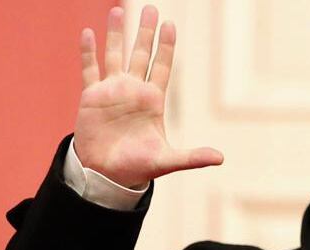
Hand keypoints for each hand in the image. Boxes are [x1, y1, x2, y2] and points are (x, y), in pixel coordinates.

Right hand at [73, 5, 221, 188]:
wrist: (107, 174)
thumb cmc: (138, 167)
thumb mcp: (167, 161)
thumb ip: (192, 157)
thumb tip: (220, 158)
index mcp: (153, 101)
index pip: (162, 67)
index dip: (166, 47)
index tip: (171, 25)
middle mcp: (133, 91)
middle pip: (141, 54)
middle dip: (145, 31)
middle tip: (151, 8)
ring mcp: (112, 91)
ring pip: (115, 55)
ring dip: (116, 33)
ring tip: (118, 10)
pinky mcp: (91, 97)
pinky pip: (90, 69)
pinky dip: (89, 52)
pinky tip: (89, 32)